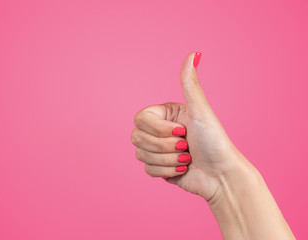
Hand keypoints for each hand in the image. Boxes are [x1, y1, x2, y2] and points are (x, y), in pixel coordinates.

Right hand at [131, 52, 252, 201]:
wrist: (221, 175)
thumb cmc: (214, 141)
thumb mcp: (200, 110)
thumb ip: (190, 83)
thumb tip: (194, 53)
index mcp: (165, 114)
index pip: (140, 118)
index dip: (159, 128)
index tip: (182, 131)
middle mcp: (159, 130)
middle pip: (137, 137)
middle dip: (165, 146)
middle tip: (186, 146)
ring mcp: (157, 150)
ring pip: (141, 154)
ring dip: (168, 160)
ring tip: (187, 158)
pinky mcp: (158, 168)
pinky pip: (147, 169)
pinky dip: (167, 171)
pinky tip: (183, 169)